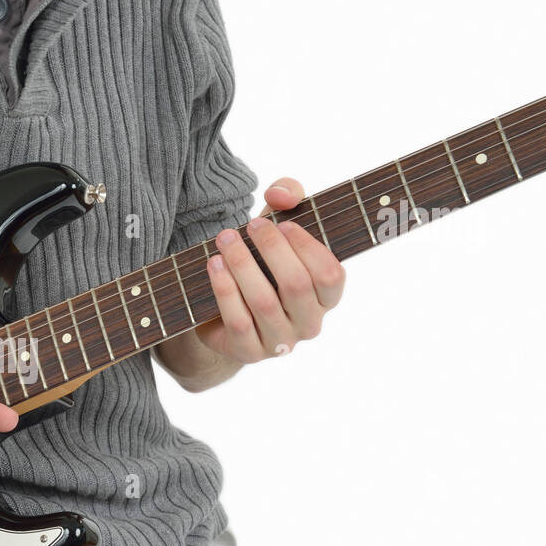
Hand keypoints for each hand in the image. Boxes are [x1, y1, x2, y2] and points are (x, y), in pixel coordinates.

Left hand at [198, 178, 345, 363]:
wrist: (225, 314)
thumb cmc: (261, 264)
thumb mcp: (277, 229)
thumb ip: (288, 199)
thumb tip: (281, 194)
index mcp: (326, 298)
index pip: (331, 275)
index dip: (309, 248)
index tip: (284, 224)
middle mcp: (309, 324)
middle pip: (297, 286)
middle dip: (272, 250)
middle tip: (250, 225)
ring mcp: (280, 343)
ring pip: (264, 302)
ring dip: (242, 265)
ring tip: (225, 239)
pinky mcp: (249, 352)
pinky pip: (238, 320)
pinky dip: (224, 289)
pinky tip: (214, 264)